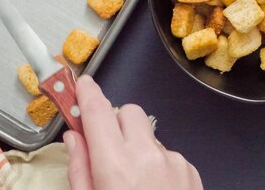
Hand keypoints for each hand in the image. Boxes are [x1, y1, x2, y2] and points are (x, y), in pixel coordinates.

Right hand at [63, 75, 202, 189]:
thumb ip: (80, 169)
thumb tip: (75, 138)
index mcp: (116, 166)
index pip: (99, 111)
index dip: (86, 93)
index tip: (80, 84)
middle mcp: (148, 156)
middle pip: (128, 111)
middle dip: (114, 121)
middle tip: (104, 144)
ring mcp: (173, 161)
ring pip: (148, 133)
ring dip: (136, 143)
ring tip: (130, 177)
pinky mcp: (190, 170)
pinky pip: (167, 151)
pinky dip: (156, 160)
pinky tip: (151, 188)